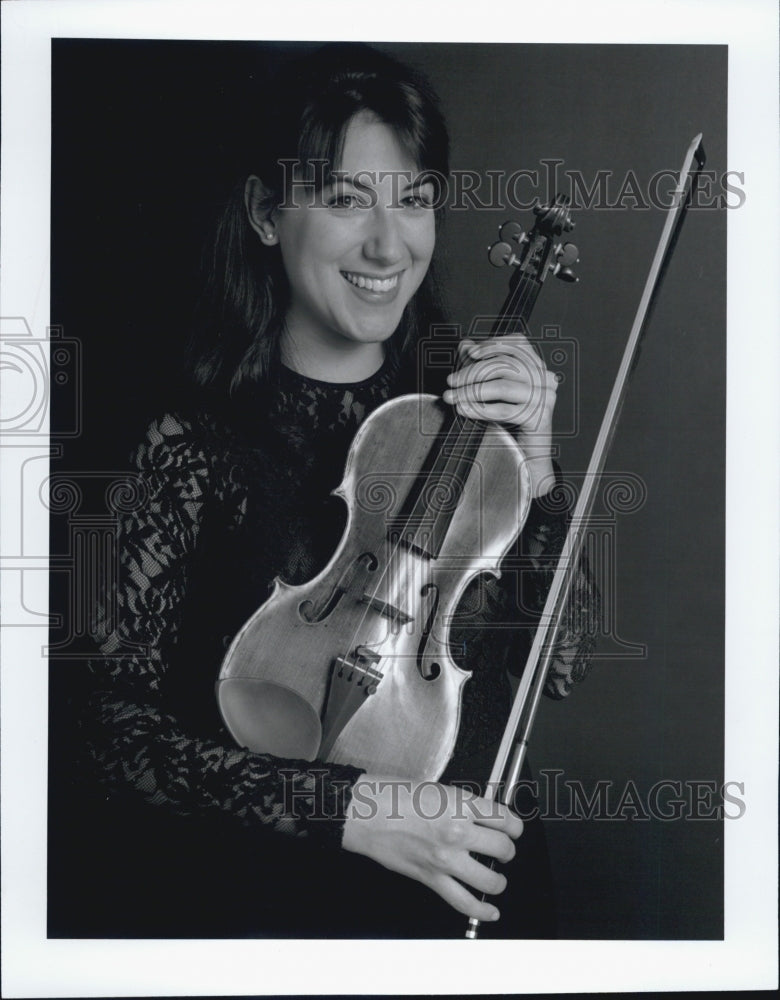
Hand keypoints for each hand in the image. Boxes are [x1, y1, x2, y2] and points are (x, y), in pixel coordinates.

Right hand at [342, 775, 522, 921]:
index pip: (505, 819)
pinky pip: (464, 902)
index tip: (513, 830)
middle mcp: (458, 832)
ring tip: (495, 878)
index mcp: (461, 804)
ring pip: (490, 880)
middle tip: (503, 850)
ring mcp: (445, 858)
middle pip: (503, 849)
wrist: (366, 813)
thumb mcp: (438, 789)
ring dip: (498, 881)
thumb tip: (483, 818)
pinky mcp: (431, 878)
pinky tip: (491, 911)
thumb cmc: (394, 796)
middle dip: (508, 851)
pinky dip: (481, 910)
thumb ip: (463, 805)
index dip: (514, 827)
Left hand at [442, 336, 557, 496]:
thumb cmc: (511, 422)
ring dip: (471, 391)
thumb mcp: (493, 390)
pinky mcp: (539, 417)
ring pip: (502, 386)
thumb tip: (466, 345)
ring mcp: (545, 398)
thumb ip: (481, 365)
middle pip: (505, 365)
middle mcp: (546, 379)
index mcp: (538, 367)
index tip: (469, 353)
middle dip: (472, 372)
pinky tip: (464, 409)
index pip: (518, 343)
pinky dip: (479, 409)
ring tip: (453, 397)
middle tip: (451, 381)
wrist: (526, 456)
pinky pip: (504, 409)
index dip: (493, 344)